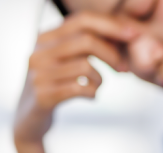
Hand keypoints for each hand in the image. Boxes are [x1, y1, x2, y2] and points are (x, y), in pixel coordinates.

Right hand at [13, 12, 138, 145]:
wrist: (29, 121)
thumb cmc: (56, 86)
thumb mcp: (67, 61)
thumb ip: (87, 45)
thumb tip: (124, 31)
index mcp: (46, 38)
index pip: (82, 20)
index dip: (111, 25)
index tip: (133, 34)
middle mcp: (39, 52)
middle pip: (86, 40)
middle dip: (112, 54)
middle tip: (123, 69)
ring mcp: (39, 74)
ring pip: (85, 66)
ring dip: (101, 79)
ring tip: (98, 86)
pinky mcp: (43, 96)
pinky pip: (80, 88)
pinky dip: (93, 93)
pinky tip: (91, 97)